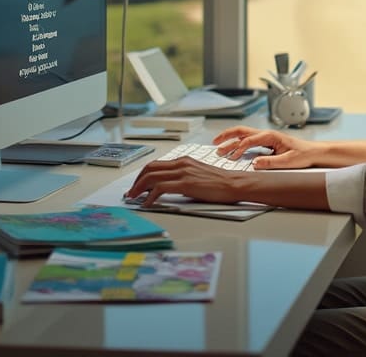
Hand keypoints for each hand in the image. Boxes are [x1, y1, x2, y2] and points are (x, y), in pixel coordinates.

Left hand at [124, 158, 239, 205]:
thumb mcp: (197, 175)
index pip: (156, 165)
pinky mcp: (186, 183)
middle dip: (137, 182)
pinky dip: (150, 196)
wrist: (234, 184)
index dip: (142, 176)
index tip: (137, 186)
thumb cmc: (219, 183)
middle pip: (150, 169)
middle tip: (131, 193)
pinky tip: (147, 203)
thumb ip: (182, 178)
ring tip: (134, 199)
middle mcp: (181, 163)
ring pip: (152, 177)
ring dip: (139, 189)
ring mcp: (183, 172)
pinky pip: (160, 188)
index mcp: (183, 161)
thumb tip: (165, 188)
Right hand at [212, 125, 323, 169]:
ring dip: (230, 139)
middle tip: (215, 144)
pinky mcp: (266, 142)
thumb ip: (271, 162)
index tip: (232, 158)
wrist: (312, 152)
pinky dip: (236, 142)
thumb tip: (255, 163)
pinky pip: (247, 139)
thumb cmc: (303, 155)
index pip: (249, 140)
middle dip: (227, 136)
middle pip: (242, 131)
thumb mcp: (288, 161)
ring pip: (243, 134)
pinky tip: (231, 148)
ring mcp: (265, 137)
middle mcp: (266, 134)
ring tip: (218, 146)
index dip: (239, 149)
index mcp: (270, 136)